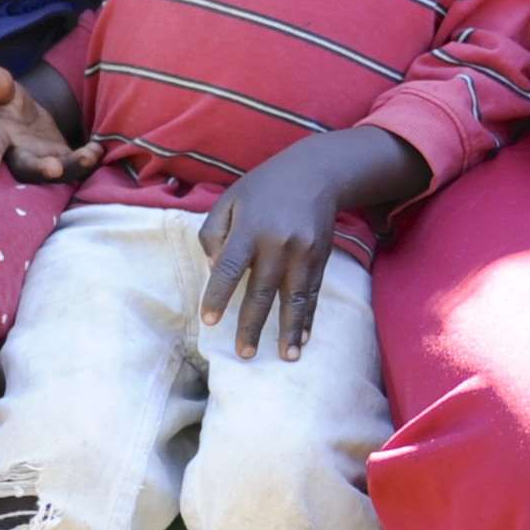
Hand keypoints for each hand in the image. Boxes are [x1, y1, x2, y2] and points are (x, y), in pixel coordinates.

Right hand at [0, 66, 93, 183]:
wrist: (20, 116)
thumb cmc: (3, 101)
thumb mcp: (0, 89)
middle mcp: (16, 154)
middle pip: (26, 168)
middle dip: (39, 169)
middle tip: (53, 169)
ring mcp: (40, 160)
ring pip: (55, 170)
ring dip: (72, 167)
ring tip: (89, 156)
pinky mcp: (60, 160)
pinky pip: (74, 166)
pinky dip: (87, 161)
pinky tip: (98, 150)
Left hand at [198, 134, 394, 360]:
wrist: (316, 173)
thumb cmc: (263, 188)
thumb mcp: (230, 200)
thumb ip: (213, 233)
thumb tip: (214, 270)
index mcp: (249, 228)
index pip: (229, 267)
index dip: (218, 295)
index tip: (209, 321)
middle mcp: (277, 242)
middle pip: (261, 290)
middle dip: (252, 325)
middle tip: (243, 353)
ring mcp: (303, 251)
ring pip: (294, 297)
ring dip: (289, 330)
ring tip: (285, 357)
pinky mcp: (320, 257)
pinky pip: (313, 293)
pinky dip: (308, 317)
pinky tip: (303, 338)